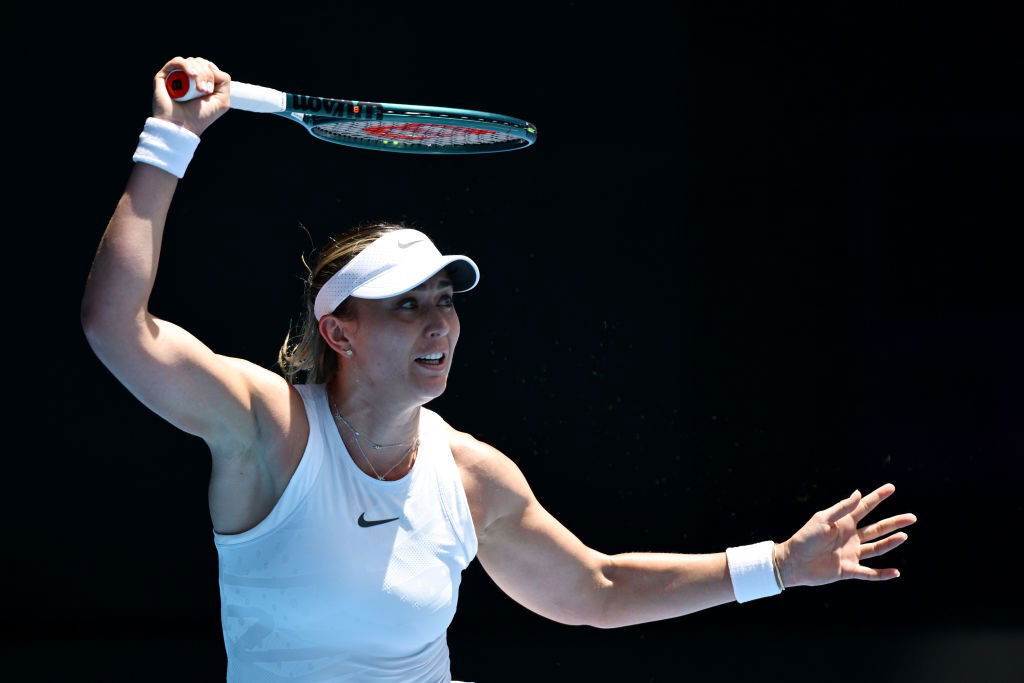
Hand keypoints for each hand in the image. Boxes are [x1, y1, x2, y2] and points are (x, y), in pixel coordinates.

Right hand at [152, 56, 230, 135]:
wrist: (182, 127)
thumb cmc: (201, 116)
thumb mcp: (222, 100)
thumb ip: (224, 80)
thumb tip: (210, 66)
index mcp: (200, 81)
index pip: (208, 66)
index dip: (213, 73)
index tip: (210, 90)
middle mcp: (188, 77)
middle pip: (201, 62)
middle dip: (207, 74)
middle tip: (205, 91)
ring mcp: (176, 75)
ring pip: (191, 61)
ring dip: (199, 73)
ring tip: (200, 89)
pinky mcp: (164, 76)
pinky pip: (178, 61)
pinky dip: (187, 66)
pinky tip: (192, 76)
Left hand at [776, 483, 916, 587]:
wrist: (792, 562)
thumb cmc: (804, 538)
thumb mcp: (822, 520)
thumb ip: (842, 509)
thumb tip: (859, 493)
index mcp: (843, 522)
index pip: (865, 507)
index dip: (878, 497)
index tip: (891, 487)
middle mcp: (850, 537)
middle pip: (877, 528)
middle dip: (894, 522)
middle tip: (912, 517)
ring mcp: (851, 553)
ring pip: (876, 548)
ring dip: (891, 542)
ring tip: (904, 535)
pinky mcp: (848, 570)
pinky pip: (869, 573)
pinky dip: (882, 574)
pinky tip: (896, 572)